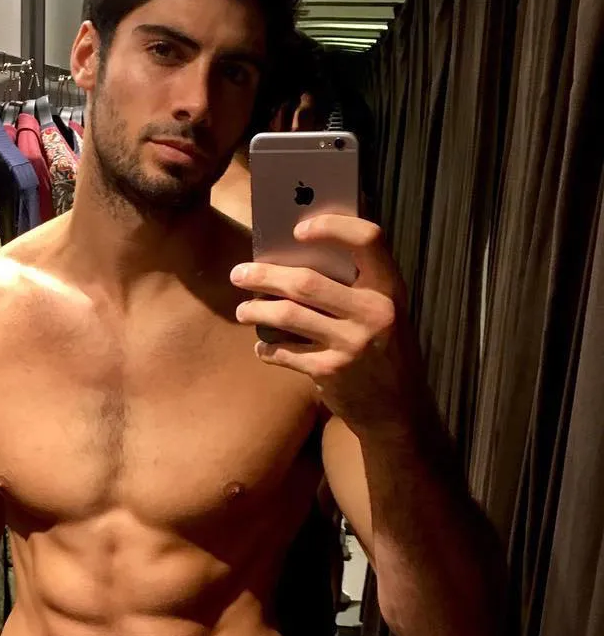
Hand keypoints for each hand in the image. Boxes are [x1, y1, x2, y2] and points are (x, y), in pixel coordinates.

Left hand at [230, 214, 422, 431]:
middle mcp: (373, 312)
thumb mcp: (385, 311)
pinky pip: (285, 352)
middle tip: (239, 274)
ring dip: (256, 309)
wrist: (397, 409)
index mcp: (389, 288)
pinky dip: (267, 348)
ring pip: (288, 314)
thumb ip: (355, 286)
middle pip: (306, 282)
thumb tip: (295, 256)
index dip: (332, 226)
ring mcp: (352, 343)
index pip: (368, 239)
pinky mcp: (331, 371)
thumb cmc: (383, 349)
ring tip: (243, 309)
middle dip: (264, 276)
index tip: (298, 230)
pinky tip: (262, 346)